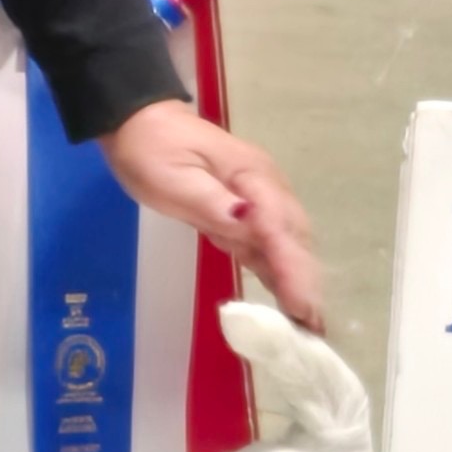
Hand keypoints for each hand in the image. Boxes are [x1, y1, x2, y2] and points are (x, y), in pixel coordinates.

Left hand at [97, 100, 321, 332]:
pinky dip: (279, 272)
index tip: (302, 305)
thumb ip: (212, 203)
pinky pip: (267, 244)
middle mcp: (264, 185)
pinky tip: (287, 300)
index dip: (292, 267)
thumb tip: (249, 222)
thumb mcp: (173, 178)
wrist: (139, 122)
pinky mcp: (246, 209)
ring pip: (286, 243)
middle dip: (305, 280)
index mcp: (249, 174)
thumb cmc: (151, 150)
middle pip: (293, 236)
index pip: (278, 225)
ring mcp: (258, 197)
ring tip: (309, 326)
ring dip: (298, 281)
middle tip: (313, 330)